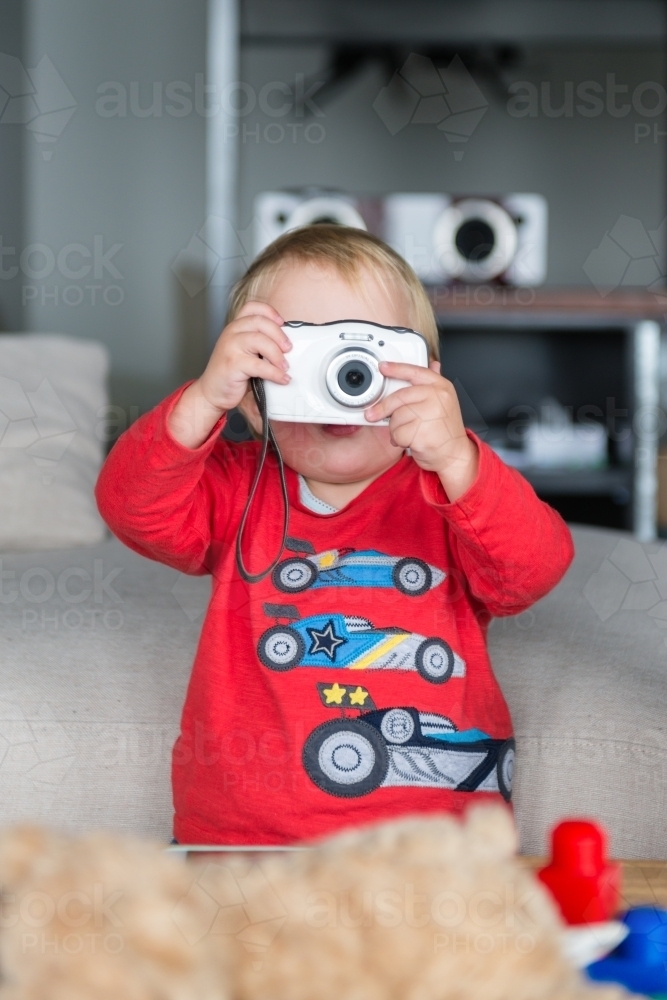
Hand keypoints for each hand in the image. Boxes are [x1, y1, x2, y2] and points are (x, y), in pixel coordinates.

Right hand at [168, 302, 290, 448]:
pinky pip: (260, 365)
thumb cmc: (230, 373)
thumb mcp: (244, 352)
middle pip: (260, 322)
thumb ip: (259, 343)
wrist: (211, 392)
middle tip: (288, 349)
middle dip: (279, 335)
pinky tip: (282, 378)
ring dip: (277, 354)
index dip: (269, 312)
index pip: (252, 307)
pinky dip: (275, 373)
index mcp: (235, 327)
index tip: (282, 322)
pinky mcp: (233, 363)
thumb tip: (287, 345)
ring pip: (261, 341)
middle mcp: (231, 332)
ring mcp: (230, 346)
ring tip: (285, 366)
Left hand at [365, 360, 477, 501]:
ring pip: (396, 417)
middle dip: (383, 408)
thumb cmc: (446, 431)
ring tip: (409, 432)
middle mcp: (438, 397)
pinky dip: (398, 440)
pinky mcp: (423, 433)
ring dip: (396, 428)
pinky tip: (410, 441)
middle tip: (372, 414)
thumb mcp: (444, 403)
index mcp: (442, 387)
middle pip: (399, 397)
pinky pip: (398, 434)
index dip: (396, 369)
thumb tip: (434, 364)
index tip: (382, 367)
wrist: (455, 455)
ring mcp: (431, 415)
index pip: (415, 372)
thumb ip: (434, 385)